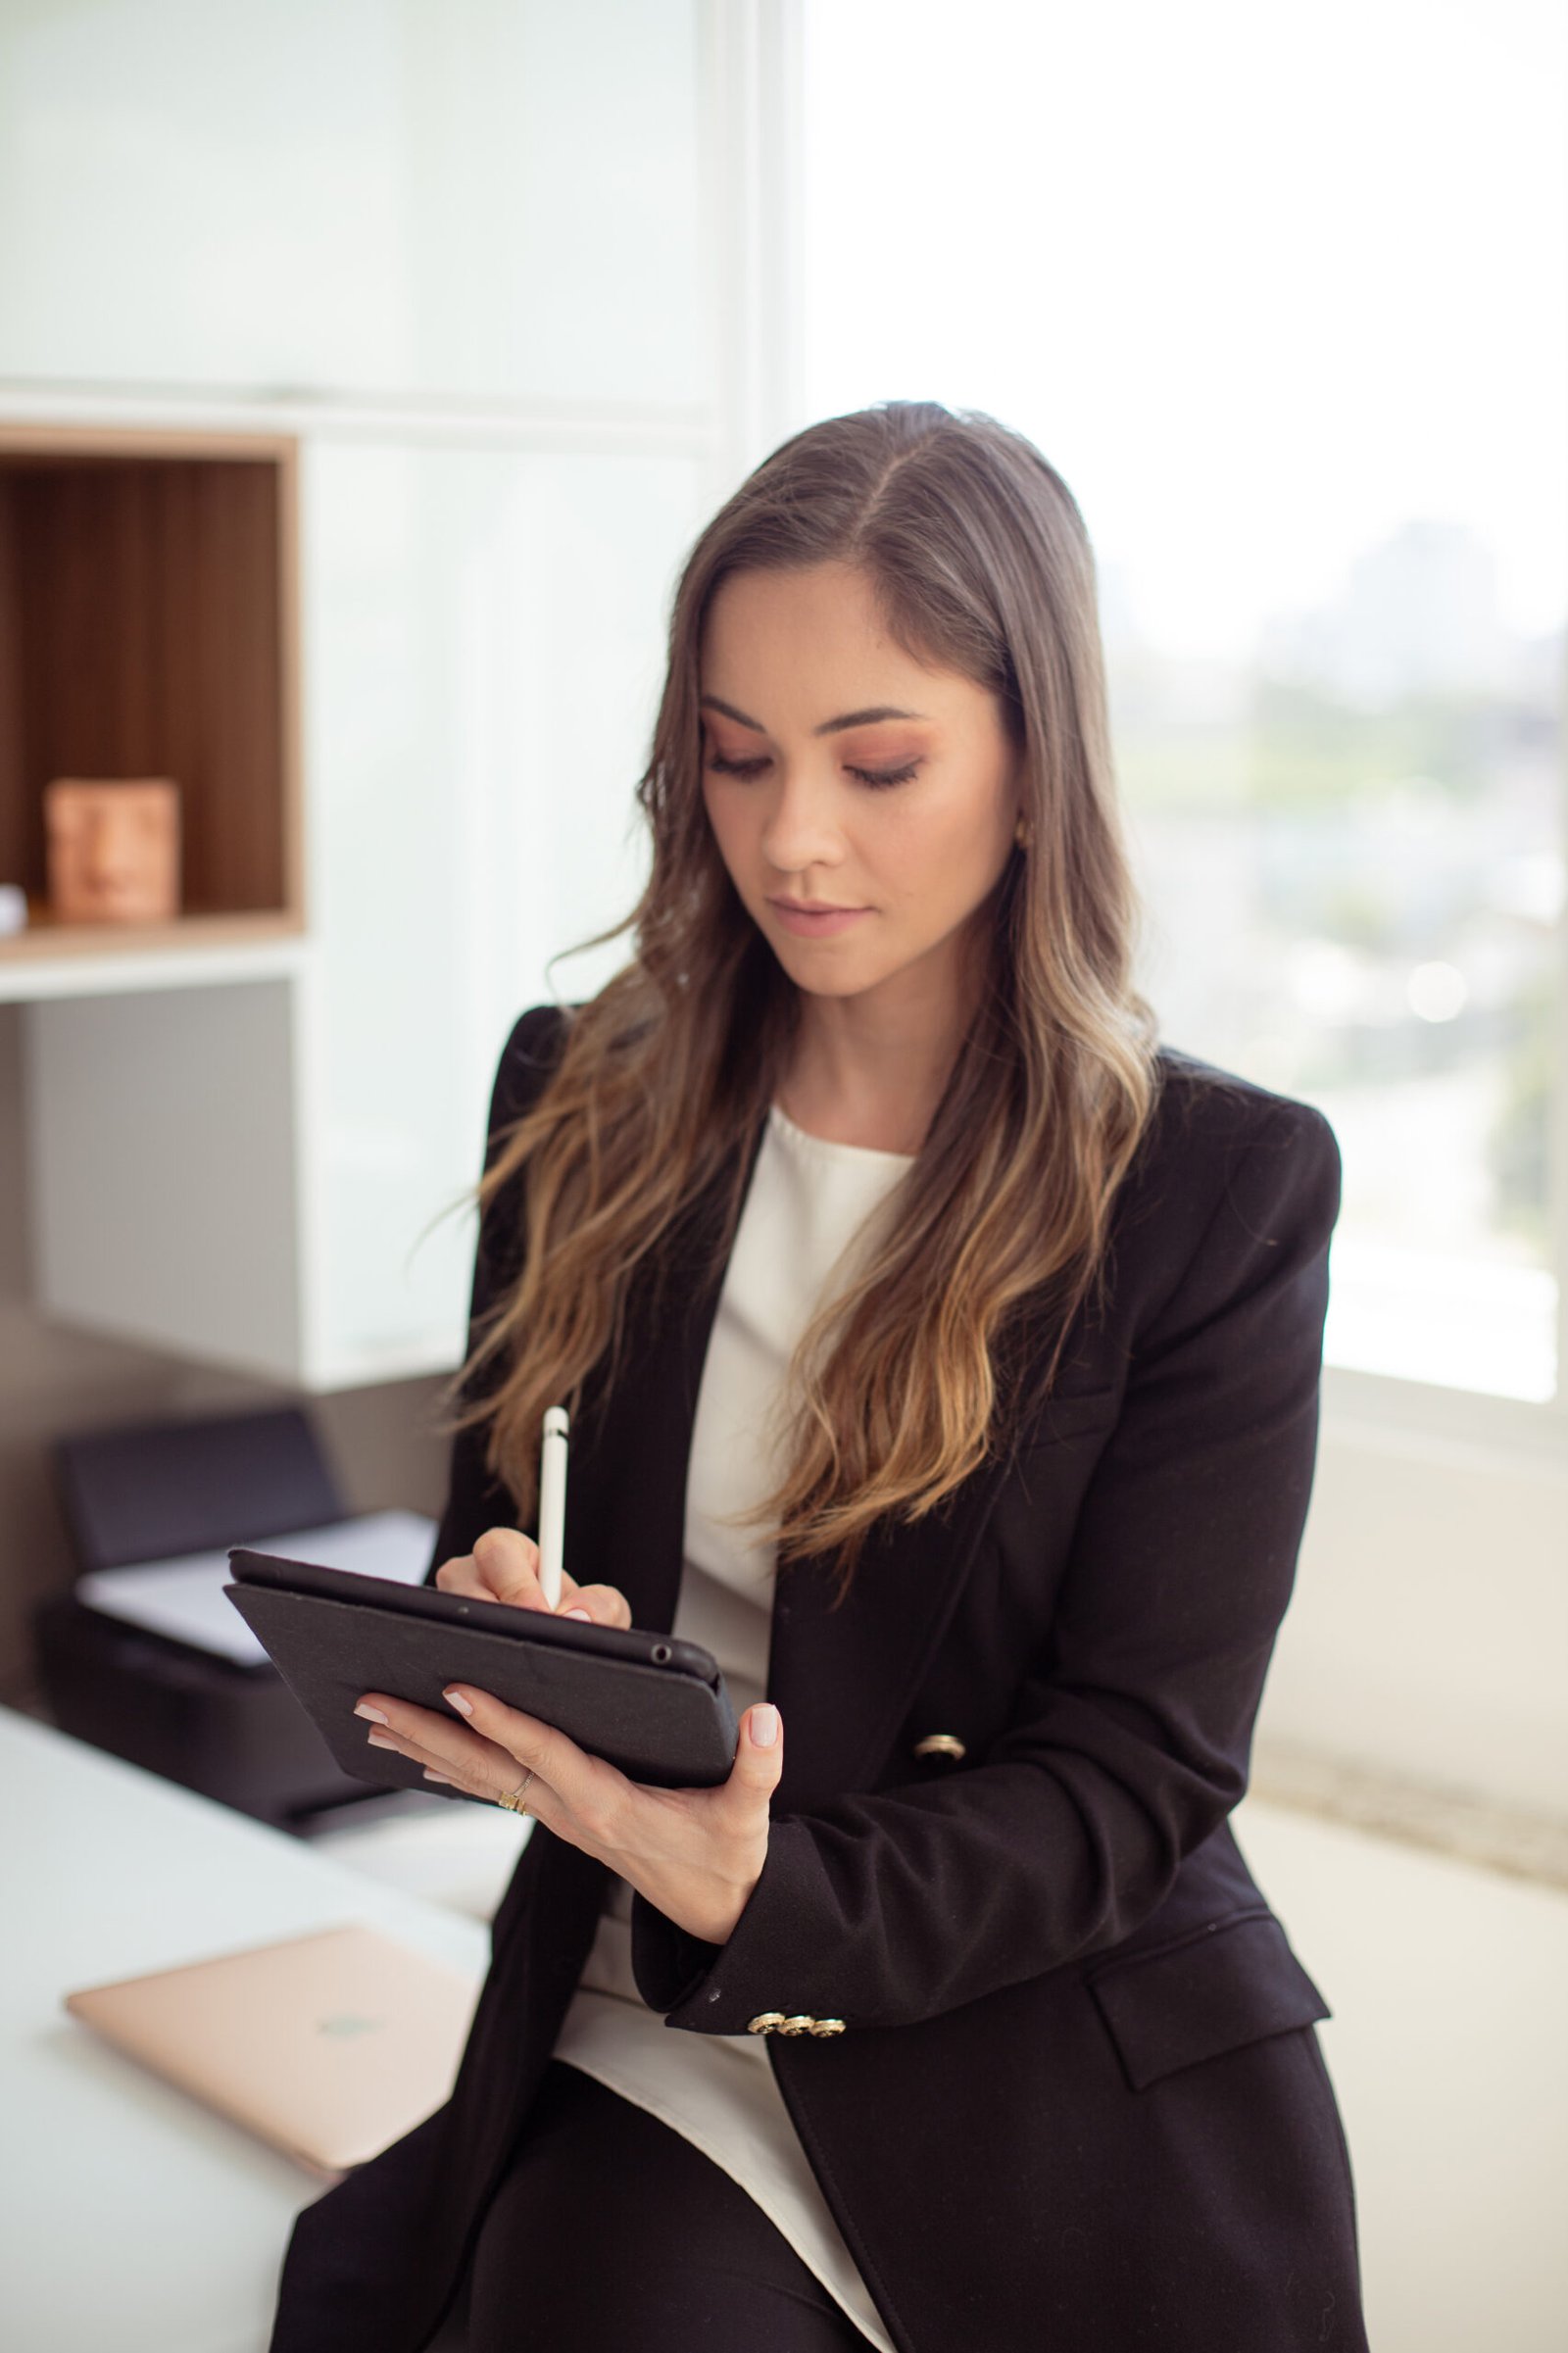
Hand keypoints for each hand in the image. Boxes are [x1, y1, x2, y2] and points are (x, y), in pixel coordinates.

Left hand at [354, 1528, 782, 1944]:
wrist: (718, 1911)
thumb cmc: (729, 1857)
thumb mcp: (750, 1816)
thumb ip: (759, 1768)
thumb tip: (768, 1718)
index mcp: (609, 1805)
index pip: (544, 1754)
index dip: (501, 1720)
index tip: (457, 1687)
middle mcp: (571, 1811)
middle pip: (486, 1766)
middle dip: (427, 1731)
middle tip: (371, 1700)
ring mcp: (559, 1816)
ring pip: (479, 1777)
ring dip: (424, 1747)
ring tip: (373, 1719)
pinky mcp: (559, 1815)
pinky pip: (495, 1787)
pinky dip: (453, 1767)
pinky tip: (419, 1753)